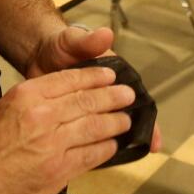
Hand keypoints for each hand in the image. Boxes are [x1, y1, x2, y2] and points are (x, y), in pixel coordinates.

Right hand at [0, 65, 134, 193]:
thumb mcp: (8, 105)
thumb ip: (38, 95)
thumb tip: (69, 90)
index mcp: (28, 94)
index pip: (70, 79)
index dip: (95, 76)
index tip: (109, 75)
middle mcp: (42, 115)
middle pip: (87, 101)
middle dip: (112, 97)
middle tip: (127, 94)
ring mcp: (52, 143)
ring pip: (94, 126)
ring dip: (115, 122)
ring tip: (125, 119)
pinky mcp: (59, 168)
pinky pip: (91, 154)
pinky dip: (105, 148)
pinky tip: (112, 144)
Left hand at [26, 25, 162, 153]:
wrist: (38, 54)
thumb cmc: (62, 46)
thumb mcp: (74, 40)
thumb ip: (89, 40)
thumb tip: (105, 34)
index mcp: (115, 76)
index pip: (138, 99)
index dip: (148, 120)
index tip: (155, 141)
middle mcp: (106, 95)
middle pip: (127, 118)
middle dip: (136, 135)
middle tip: (142, 153)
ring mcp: (89, 109)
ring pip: (107, 130)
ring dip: (115, 143)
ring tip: (120, 158)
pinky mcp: (71, 119)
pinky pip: (85, 135)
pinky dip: (91, 146)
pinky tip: (93, 159)